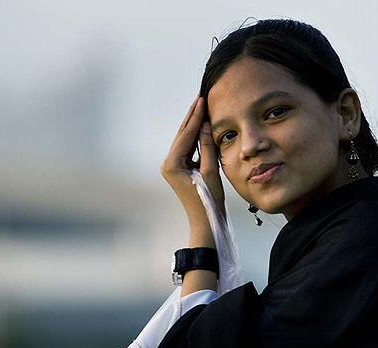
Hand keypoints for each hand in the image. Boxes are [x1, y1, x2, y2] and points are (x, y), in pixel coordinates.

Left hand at [160, 96, 224, 241]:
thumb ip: (206, 147)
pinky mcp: (179, 170)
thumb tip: (205, 126)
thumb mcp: (209, 171)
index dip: (195, 116)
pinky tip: (202, 126)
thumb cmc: (207, 199)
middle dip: (191, 117)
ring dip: (193, 125)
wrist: (204, 221)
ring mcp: (172, 167)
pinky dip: (195, 138)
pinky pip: (187, 149)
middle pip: (181, 135)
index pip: (185, 134)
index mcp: (172, 164)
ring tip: (201, 107)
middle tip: (200, 97)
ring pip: (184, 141)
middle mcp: (168, 164)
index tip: (201, 100)